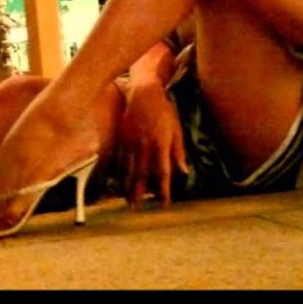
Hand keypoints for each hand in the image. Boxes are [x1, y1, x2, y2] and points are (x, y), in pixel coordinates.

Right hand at [115, 81, 188, 207]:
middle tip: (137, 209)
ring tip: (127, 200)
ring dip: (127, 187)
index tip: (164, 203)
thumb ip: (178, 152)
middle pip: (141, 175)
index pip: (163, 172)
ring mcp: (131, 142)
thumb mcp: (176, 130)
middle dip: (139, 193)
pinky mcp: (122, 138)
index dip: (164, 190)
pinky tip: (118, 183)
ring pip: (128, 169)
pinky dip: (118, 173)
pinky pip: (119, 160)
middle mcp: (144, 146)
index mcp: (161, 144)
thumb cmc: (164, 111)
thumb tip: (184, 172)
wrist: (144, 94)